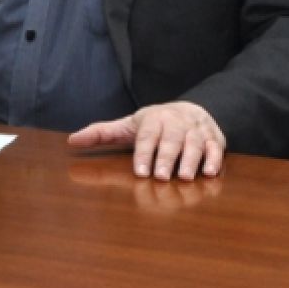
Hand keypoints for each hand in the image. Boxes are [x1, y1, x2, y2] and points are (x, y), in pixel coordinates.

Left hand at [69, 101, 225, 179]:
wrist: (192, 109)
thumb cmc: (154, 125)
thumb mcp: (128, 127)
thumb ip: (102, 134)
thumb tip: (72, 141)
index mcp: (154, 119)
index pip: (148, 135)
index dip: (144, 152)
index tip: (140, 171)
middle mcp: (176, 123)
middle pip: (172, 139)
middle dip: (166, 157)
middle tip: (161, 176)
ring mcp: (197, 131)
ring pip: (195, 144)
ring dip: (191, 160)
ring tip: (185, 177)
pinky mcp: (214, 139)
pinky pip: (216, 148)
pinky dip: (215, 159)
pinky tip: (210, 173)